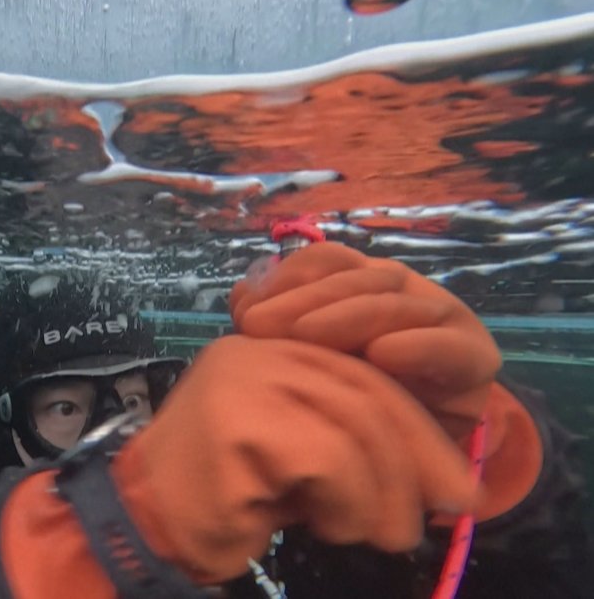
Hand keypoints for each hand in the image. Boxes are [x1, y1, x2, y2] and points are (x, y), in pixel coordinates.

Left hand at [229, 242, 500, 438]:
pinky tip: (383, 355)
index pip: (327, 261)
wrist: (409, 457)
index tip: (248, 308)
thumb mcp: (305, 361)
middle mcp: (402, 290)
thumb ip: (274, 329)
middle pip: (356, 278)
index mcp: (361, 281)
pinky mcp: (475, 359)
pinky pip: (450, 347)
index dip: (287, 277)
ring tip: (308, 336)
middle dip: (303, 300)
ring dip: (349, 317)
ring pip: (396, 303)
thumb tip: (242, 296)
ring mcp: (443, 318)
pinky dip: (418, 347)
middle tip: (260, 328)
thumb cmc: (350, 398)